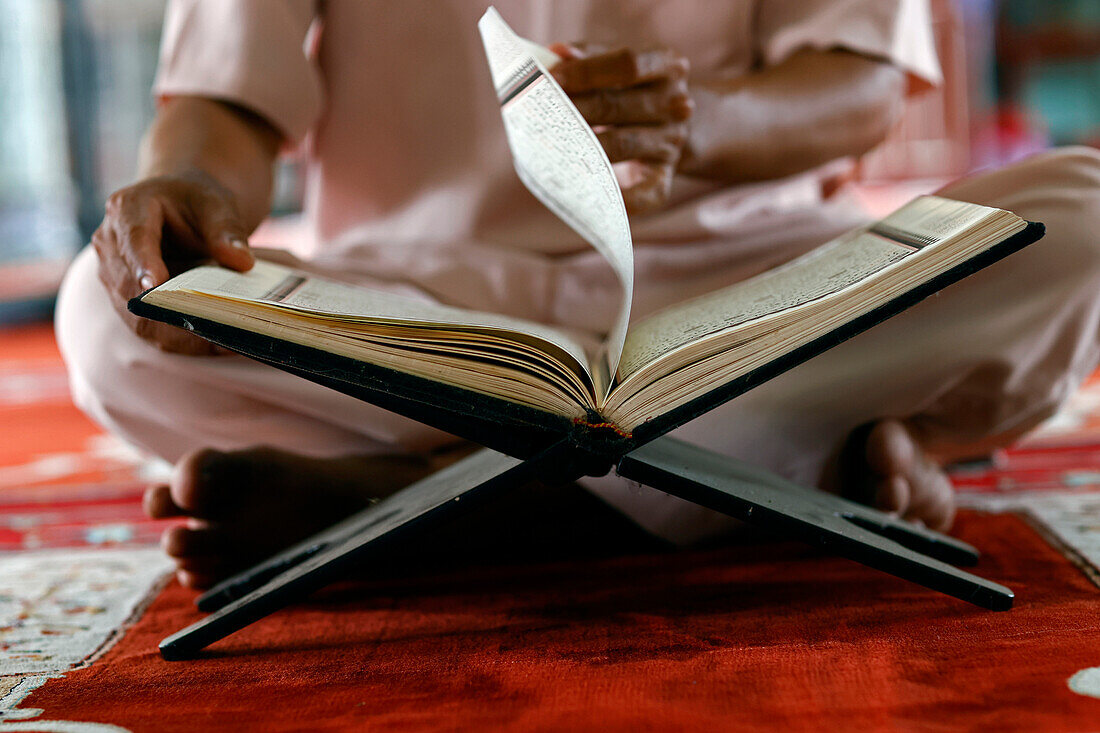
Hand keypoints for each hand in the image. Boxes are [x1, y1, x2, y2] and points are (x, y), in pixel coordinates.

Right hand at [91, 170, 255, 354]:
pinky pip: (147, 326)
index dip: (143, 264)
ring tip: (219, 343)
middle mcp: (110, 244)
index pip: (134, 241)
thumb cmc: (196, 202)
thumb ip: (228, 230)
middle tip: (210, 329)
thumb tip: (241, 261)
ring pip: (137, 315)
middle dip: (168, 311)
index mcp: (127, 209)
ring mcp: (114, 275)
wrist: (179, 207)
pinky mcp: (125, 299)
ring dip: (176, 333)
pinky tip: (214, 345)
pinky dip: (180, 339)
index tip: (155, 284)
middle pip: (131, 287)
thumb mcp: (217, 205)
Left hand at [550, 44, 691, 214]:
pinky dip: (619, 199)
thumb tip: (557, 53)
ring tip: (547, 147)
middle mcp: (675, 104)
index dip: (586, 72)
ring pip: (622, 145)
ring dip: (582, 149)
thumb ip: (588, 57)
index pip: (627, 64)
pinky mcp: (663, 178)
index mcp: (667, 66)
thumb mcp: (616, 65)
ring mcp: (671, 143)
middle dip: (573, 111)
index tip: (551, 78)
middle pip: (617, 106)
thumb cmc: (630, 90)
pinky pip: (644, 194)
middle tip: (536, 116)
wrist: (673, 127)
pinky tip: (588, 195)